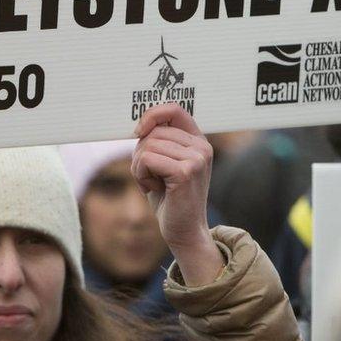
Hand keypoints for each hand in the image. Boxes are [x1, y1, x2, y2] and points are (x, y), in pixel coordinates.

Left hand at [132, 104, 223, 285]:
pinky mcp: (186, 172)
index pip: (174, 109)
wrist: (183, 231)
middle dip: (141, 153)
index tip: (138, 131)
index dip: (152, 115)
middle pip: (154, 131)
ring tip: (153, 183)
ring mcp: (196, 158)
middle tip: (149, 176)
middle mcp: (202, 147)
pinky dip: (141, 175)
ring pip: (148, 145)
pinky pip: (147, 159)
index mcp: (198, 141)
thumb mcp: (164, 163)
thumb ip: (157, 142)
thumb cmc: (169, 198)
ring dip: (140, 167)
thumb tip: (139, 124)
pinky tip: (153, 189)